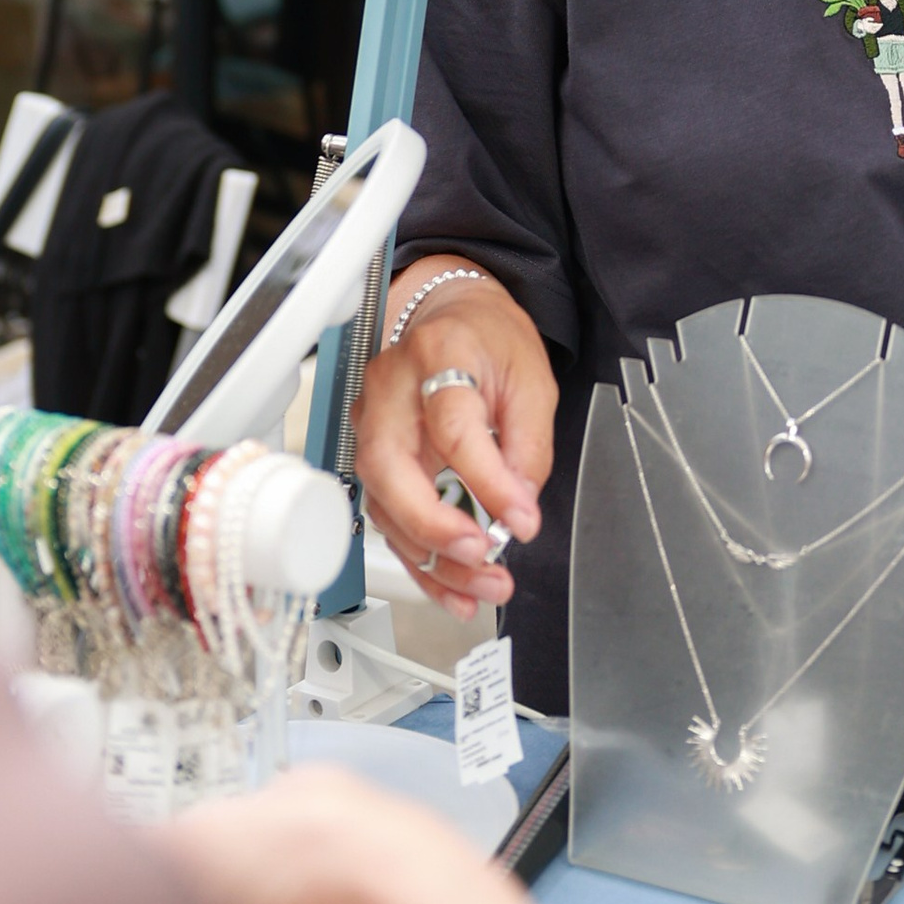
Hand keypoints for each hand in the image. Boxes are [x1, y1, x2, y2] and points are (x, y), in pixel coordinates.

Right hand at [354, 266, 557, 619]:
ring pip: (384, 504)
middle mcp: (391, 388)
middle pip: (391, 467)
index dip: (488, 481)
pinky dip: (420, 561)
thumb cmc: (490, 340)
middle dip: (433, 525)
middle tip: (479, 554)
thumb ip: (528, 445)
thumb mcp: (531, 380)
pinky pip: (388, 519)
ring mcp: (372, 423)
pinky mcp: (373, 459)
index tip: (522, 519)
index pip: (453, 426)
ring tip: (481, 584)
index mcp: (438, 354)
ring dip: (432, 557)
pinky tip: (453, 586)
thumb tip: (518, 509)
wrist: (453, 317)